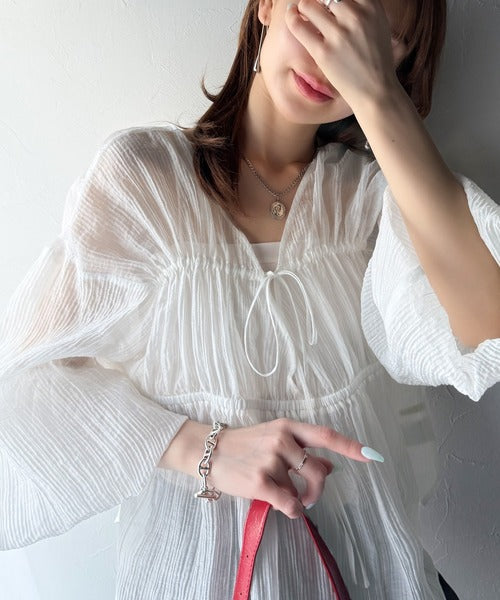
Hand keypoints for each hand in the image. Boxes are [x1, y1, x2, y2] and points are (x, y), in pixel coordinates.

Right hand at [209, 417, 380, 518]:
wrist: (209, 452)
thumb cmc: (244, 445)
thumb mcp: (274, 439)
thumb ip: (303, 451)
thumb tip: (332, 465)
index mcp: (287, 427)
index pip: (325, 435)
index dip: (350, 447)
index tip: (372, 456)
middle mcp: (281, 440)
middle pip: (319, 471)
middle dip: (319, 489)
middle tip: (310, 497)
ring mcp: (270, 460)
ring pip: (301, 490)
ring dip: (299, 499)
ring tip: (285, 496)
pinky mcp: (259, 481)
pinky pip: (290, 504)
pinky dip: (293, 510)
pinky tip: (285, 507)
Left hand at [285, 0, 407, 109]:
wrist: (376, 90)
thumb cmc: (378, 60)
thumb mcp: (380, 25)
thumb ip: (365, 8)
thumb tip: (341, 1)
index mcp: (371, 6)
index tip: (328, 1)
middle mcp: (355, 16)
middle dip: (319, 0)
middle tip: (316, 8)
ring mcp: (339, 34)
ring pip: (309, 5)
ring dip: (304, 6)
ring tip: (302, 10)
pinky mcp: (324, 52)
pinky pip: (299, 26)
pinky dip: (291, 17)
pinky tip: (291, 15)